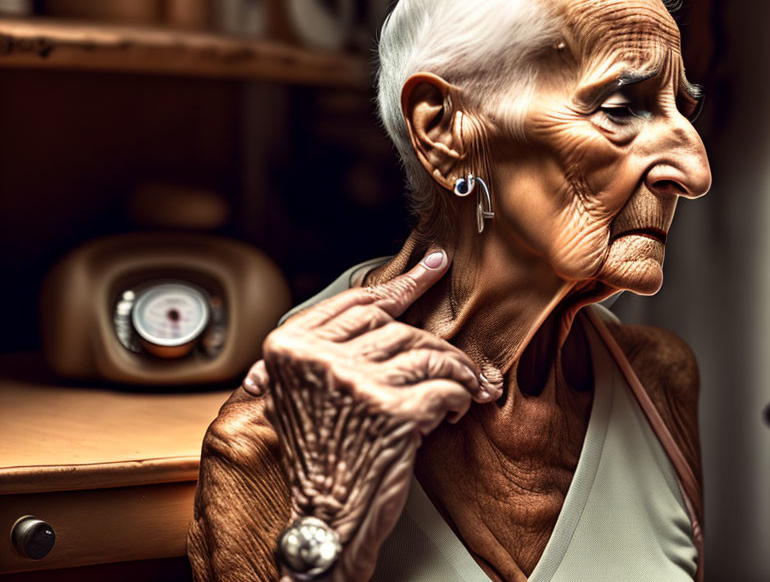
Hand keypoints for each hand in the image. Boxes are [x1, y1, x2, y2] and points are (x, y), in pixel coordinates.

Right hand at [260, 250, 500, 580]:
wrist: (323, 520)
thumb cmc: (319, 458)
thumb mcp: (303, 393)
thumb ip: (328, 351)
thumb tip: (385, 306)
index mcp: (291, 348)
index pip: (358, 302)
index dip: (403, 282)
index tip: (433, 265)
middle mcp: (319, 359)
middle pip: (398, 328)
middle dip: (437, 344)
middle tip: (462, 357)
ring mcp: (356, 384)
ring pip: (428, 353)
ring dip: (455, 371)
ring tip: (464, 388)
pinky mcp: (393, 412)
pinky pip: (445, 387)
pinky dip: (460, 397)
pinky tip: (456, 409)